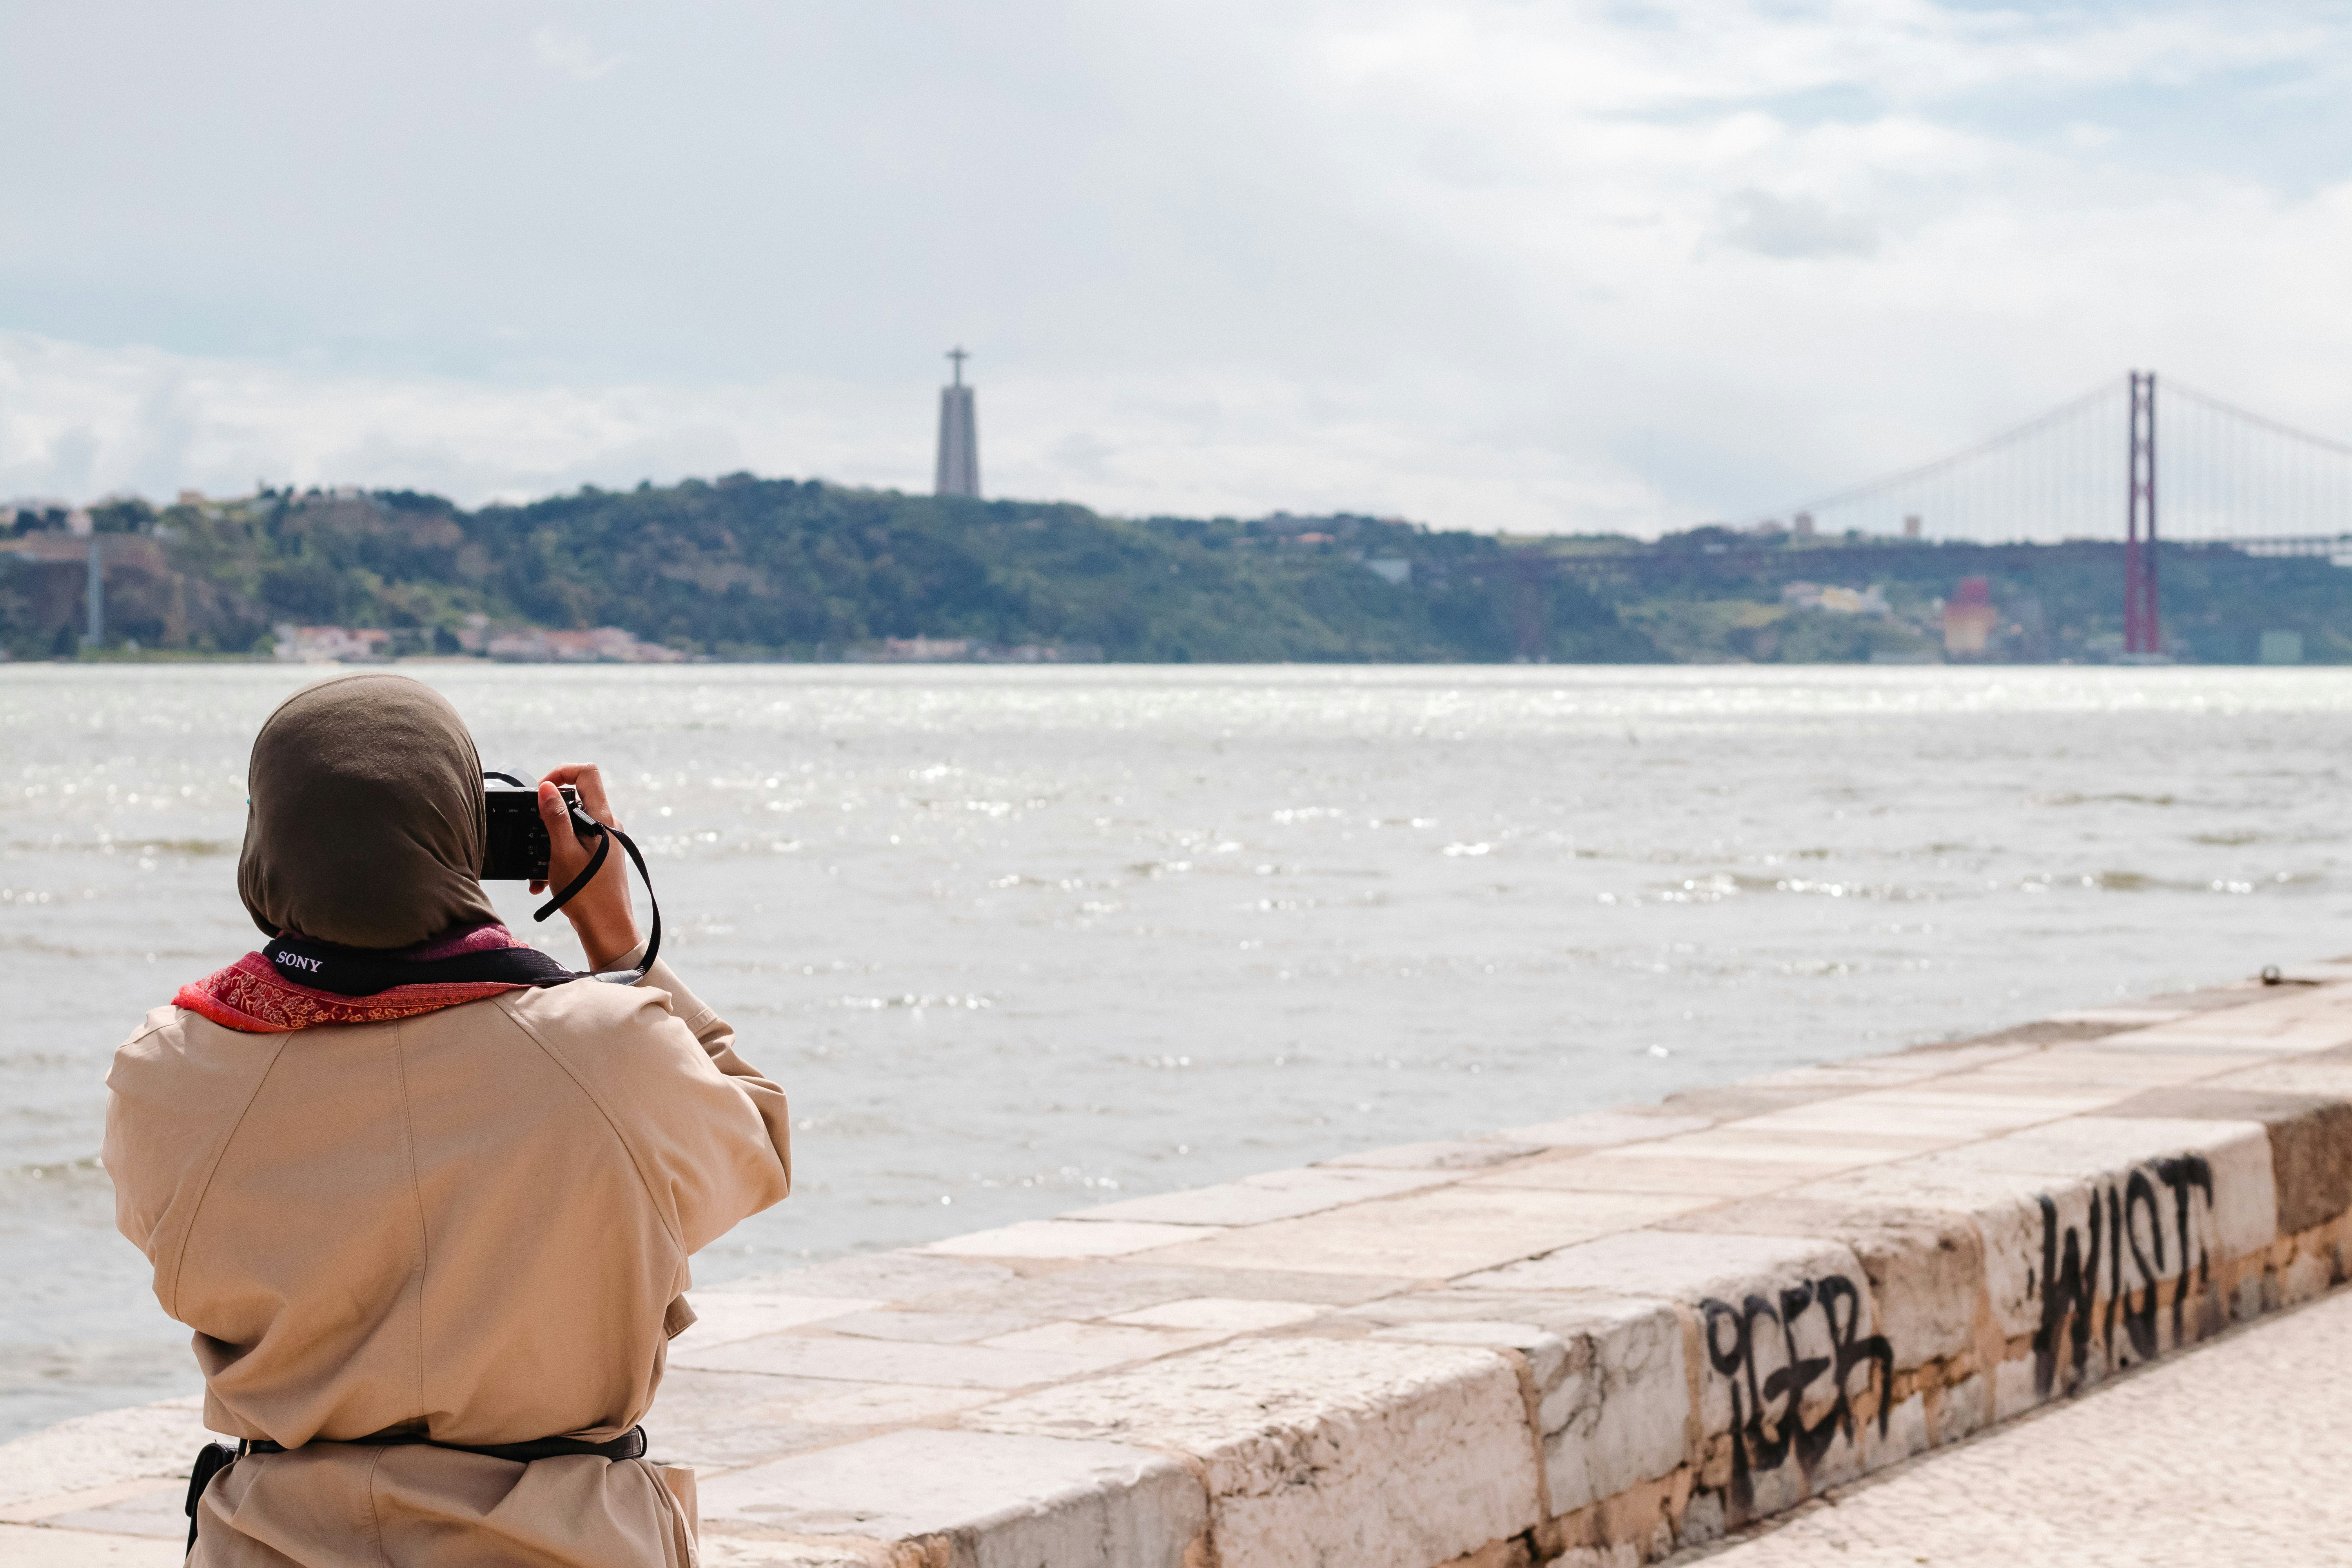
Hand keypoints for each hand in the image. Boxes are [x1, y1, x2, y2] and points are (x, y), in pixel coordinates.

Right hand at [533, 764, 638, 970]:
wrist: (607, 929)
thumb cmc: (587, 894)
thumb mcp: (562, 851)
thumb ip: (555, 817)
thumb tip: (547, 787)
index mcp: (603, 818)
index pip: (587, 773)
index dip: (561, 773)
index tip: (541, 791)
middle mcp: (609, 825)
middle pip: (577, 798)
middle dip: (550, 812)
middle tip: (533, 829)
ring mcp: (607, 842)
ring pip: (573, 826)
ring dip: (549, 841)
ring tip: (536, 866)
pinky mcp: (601, 858)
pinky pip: (576, 846)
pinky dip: (557, 856)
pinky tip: (542, 880)